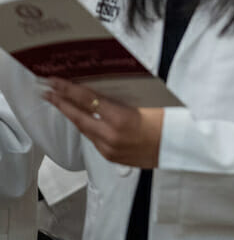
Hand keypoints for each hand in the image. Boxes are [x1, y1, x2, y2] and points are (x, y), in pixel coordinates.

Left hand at [44, 79, 162, 168]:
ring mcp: (110, 149)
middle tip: (47, 91)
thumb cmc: (169, 121)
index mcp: (121, 119)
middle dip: (61, 103)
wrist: (180, 147)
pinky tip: (83, 120)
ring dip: (73, 115)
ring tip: (61, 103)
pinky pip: (94, 139)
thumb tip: (107, 86)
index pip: (88, 100)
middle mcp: (111, 136)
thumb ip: (125, 97)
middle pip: (79, 117)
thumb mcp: (148, 103)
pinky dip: (87, 127)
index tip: (54, 82)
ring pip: (85, 129)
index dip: (69, 90)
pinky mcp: (112, 157)